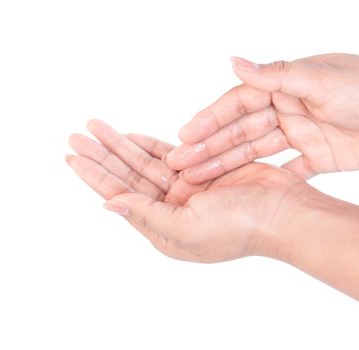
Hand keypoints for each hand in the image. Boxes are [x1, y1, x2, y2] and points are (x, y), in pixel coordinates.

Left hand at [66, 120, 324, 262]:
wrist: (285, 213)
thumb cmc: (240, 228)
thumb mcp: (186, 228)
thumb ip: (146, 215)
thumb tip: (108, 205)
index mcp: (164, 230)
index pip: (121, 198)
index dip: (96, 177)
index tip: (74, 157)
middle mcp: (172, 210)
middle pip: (128, 178)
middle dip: (103, 156)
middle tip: (77, 135)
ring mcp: (188, 190)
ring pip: (146, 163)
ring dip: (122, 146)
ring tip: (96, 127)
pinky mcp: (205, 171)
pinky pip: (170, 155)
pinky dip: (150, 145)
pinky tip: (131, 136)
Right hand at [164, 54, 358, 182]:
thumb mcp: (323, 80)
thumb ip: (277, 76)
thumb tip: (234, 61)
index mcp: (287, 85)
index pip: (238, 102)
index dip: (210, 120)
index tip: (183, 137)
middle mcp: (290, 108)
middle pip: (242, 130)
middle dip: (211, 147)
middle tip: (181, 166)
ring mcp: (303, 134)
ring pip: (258, 153)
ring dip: (230, 166)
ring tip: (201, 181)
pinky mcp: (320, 158)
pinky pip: (287, 171)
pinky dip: (268, 181)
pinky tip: (244, 193)